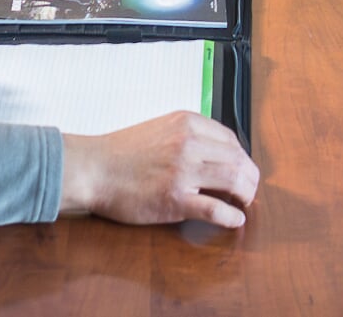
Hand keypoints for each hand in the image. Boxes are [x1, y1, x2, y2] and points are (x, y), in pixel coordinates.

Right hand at [61, 111, 260, 228]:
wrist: (92, 168)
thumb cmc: (120, 152)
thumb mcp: (160, 129)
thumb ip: (188, 136)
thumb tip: (216, 154)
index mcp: (187, 123)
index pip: (231, 140)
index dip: (242, 158)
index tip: (241, 170)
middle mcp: (189, 143)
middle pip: (239, 160)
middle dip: (250, 178)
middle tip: (249, 190)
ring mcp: (183, 171)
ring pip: (235, 180)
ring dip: (246, 194)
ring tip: (244, 203)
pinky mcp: (175, 199)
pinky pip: (215, 209)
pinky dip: (231, 217)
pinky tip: (235, 220)